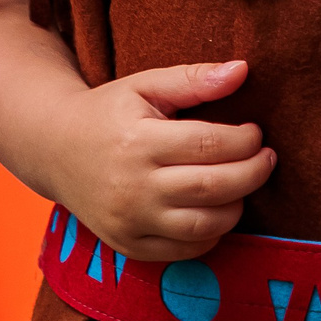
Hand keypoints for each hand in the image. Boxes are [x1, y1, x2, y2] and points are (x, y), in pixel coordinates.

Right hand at [40, 60, 275, 262]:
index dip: (245, 140)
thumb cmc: (108, 112)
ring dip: (237, 205)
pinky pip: (186, 250)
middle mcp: (132, 186)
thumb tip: (243, 70)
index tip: (255, 132)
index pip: (209, 145)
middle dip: (253, 173)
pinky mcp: (129, 245)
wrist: (55, 148)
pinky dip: (212, 233)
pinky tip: (215, 208)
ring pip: (205, 226)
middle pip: (213, 187)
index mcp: (137, 141)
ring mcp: (129, 221)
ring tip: (242, 183)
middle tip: (266, 158)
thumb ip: (193, 79)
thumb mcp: (144, 85)